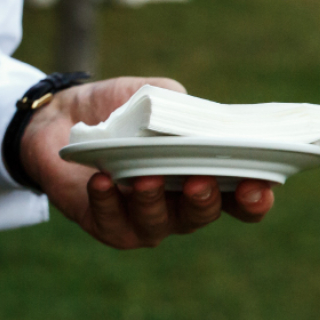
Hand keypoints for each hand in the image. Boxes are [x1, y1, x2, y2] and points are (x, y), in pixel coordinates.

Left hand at [19, 76, 275, 248]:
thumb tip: (202, 121)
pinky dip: (107, 202)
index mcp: (202, 175)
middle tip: (200, 180)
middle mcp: (178, 204)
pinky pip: (110, 221)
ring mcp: (142, 218)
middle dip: (204, 200)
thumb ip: (183, 107)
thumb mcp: (155, 96)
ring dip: (153, 201)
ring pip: (157, 223)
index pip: (240, 198)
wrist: (61, 115)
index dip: (254, 198)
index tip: (258, 185)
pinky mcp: (104, 223)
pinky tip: (102, 180)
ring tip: (145, 177)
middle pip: (202, 215)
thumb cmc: (119, 108)